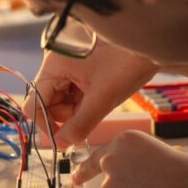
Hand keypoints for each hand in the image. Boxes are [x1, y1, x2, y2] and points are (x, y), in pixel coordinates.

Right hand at [23, 41, 157, 147]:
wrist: (153, 43)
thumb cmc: (128, 63)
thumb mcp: (103, 99)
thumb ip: (79, 124)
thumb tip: (61, 144)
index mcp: (54, 64)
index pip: (34, 102)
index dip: (46, 124)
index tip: (63, 140)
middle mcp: (56, 62)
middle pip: (47, 101)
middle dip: (65, 116)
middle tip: (88, 120)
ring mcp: (68, 63)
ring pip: (61, 98)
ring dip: (76, 109)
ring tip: (99, 103)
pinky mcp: (80, 66)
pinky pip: (73, 90)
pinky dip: (83, 100)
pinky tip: (99, 97)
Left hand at [73, 130, 187, 187]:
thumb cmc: (187, 175)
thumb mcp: (161, 152)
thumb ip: (140, 159)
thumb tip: (138, 171)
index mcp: (125, 142)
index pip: (98, 154)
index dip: (87, 167)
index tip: (77, 175)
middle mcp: (111, 161)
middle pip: (108, 176)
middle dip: (121, 185)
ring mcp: (109, 186)